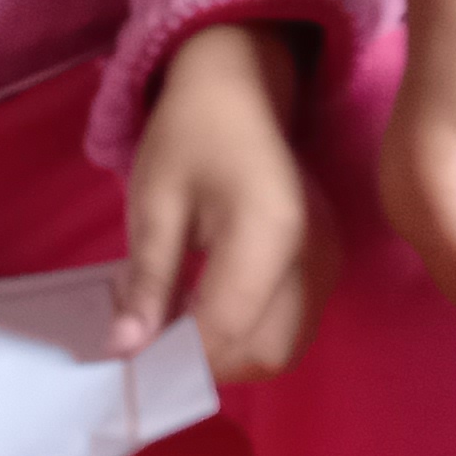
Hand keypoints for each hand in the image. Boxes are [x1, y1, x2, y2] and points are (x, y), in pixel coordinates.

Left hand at [112, 24, 326, 383]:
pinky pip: (291, 328)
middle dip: (206, 363)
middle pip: (266, 352)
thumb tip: (127, 349)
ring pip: (282, 350)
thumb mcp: (154, 201)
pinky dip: (248, 338)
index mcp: (270, 232)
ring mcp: (329, 264)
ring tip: (178, 328)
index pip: (228, 326)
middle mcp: (314, 257)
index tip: (132, 356)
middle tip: (154, 344)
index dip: (178, 355)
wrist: (241, 91)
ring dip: (228, 356)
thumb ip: (147, 280)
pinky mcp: (327, 268)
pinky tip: (206, 313)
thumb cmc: (190, 135)